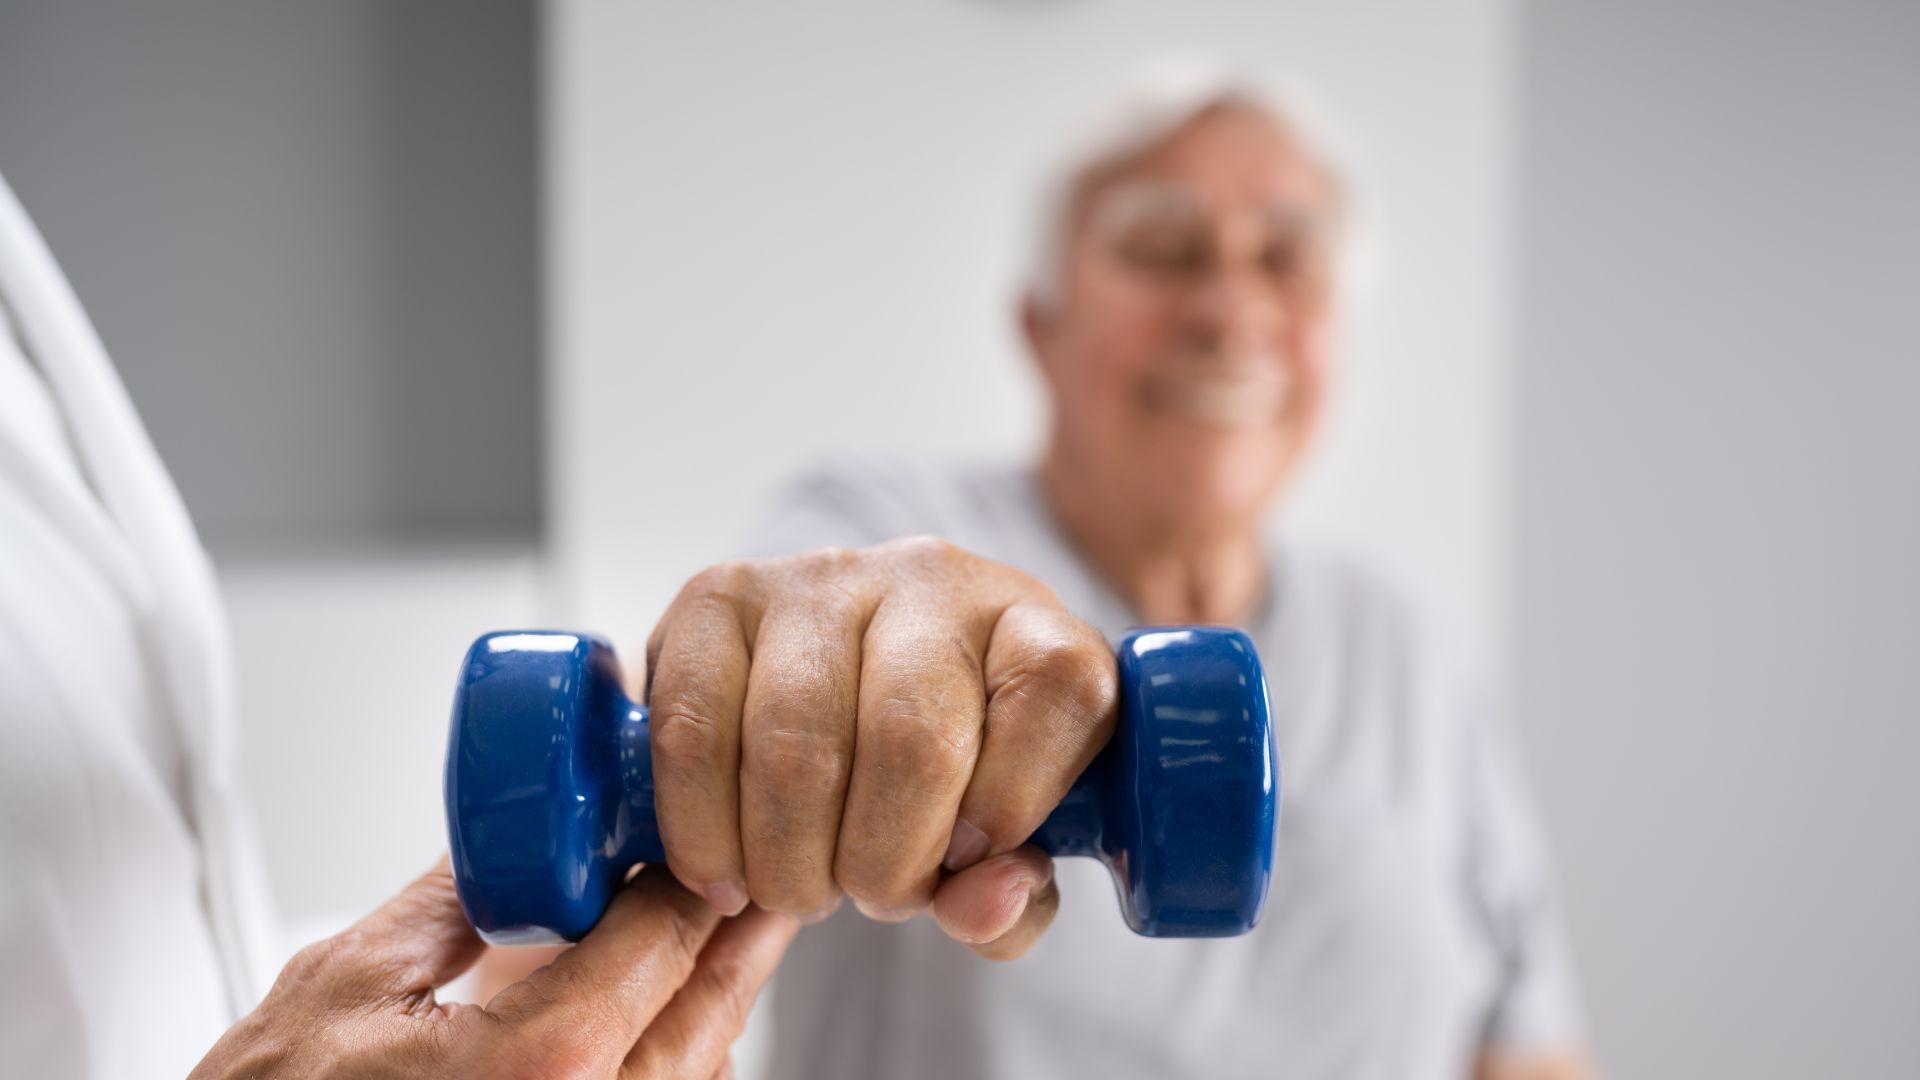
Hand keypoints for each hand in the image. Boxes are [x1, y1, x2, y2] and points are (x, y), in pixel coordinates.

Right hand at [192, 860, 795, 1079]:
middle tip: (759, 867)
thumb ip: (455, 898)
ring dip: (714, 994)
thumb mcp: (350, 977)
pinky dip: (679, 1052)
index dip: (691, 868)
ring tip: (724, 928)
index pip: (663, 938)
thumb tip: (515, 836)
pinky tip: (667, 1009)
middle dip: (736, 929)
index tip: (700, 825)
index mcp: (542, 1066)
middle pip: (709, 1008)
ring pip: (701, 1067)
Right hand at [646, 536, 1117, 958]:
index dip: (1016, 796)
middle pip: (912, 738)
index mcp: (1032, 627)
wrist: (842, 697)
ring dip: (790, 861)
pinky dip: (704, 829)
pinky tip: (726, 870)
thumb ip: (1013, 899)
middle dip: (883, 863)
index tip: (975, 856)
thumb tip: (981, 903)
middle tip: (869, 896)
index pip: (1058, 684)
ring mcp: (818, 578)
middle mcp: (931, 579)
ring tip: (800, 887)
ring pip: (794, 744)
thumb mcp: (1005, 848)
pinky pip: (693, 728)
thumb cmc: (944, 782)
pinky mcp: (718, 596)